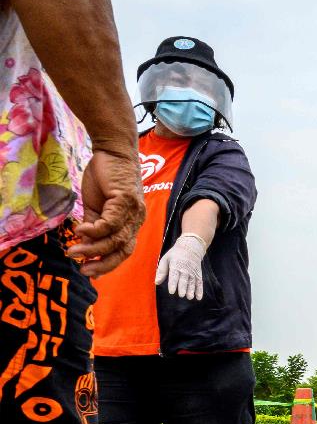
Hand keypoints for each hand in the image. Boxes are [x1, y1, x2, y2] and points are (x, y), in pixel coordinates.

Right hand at [71, 148, 145, 276]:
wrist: (112, 151)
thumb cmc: (105, 178)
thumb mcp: (96, 207)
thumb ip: (92, 226)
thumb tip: (83, 246)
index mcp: (131, 224)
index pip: (124, 250)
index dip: (108, 263)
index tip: (90, 272)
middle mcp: (136, 220)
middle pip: (123, 250)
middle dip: (103, 263)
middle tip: (82, 269)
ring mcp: (133, 211)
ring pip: (115, 238)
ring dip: (93, 248)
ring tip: (73, 252)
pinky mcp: (126, 200)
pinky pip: (110, 222)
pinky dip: (95, 230)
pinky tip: (80, 230)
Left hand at [154, 233, 207, 300]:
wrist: (190, 247)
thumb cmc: (175, 254)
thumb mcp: (166, 259)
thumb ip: (161, 271)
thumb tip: (157, 282)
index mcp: (175, 265)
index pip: (174, 275)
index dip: (173, 283)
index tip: (171, 291)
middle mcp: (185, 269)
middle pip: (184, 279)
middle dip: (182, 287)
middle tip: (181, 295)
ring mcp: (193, 272)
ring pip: (192, 282)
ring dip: (191, 290)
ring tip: (189, 297)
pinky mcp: (198, 274)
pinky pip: (199, 282)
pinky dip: (200, 290)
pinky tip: (198, 297)